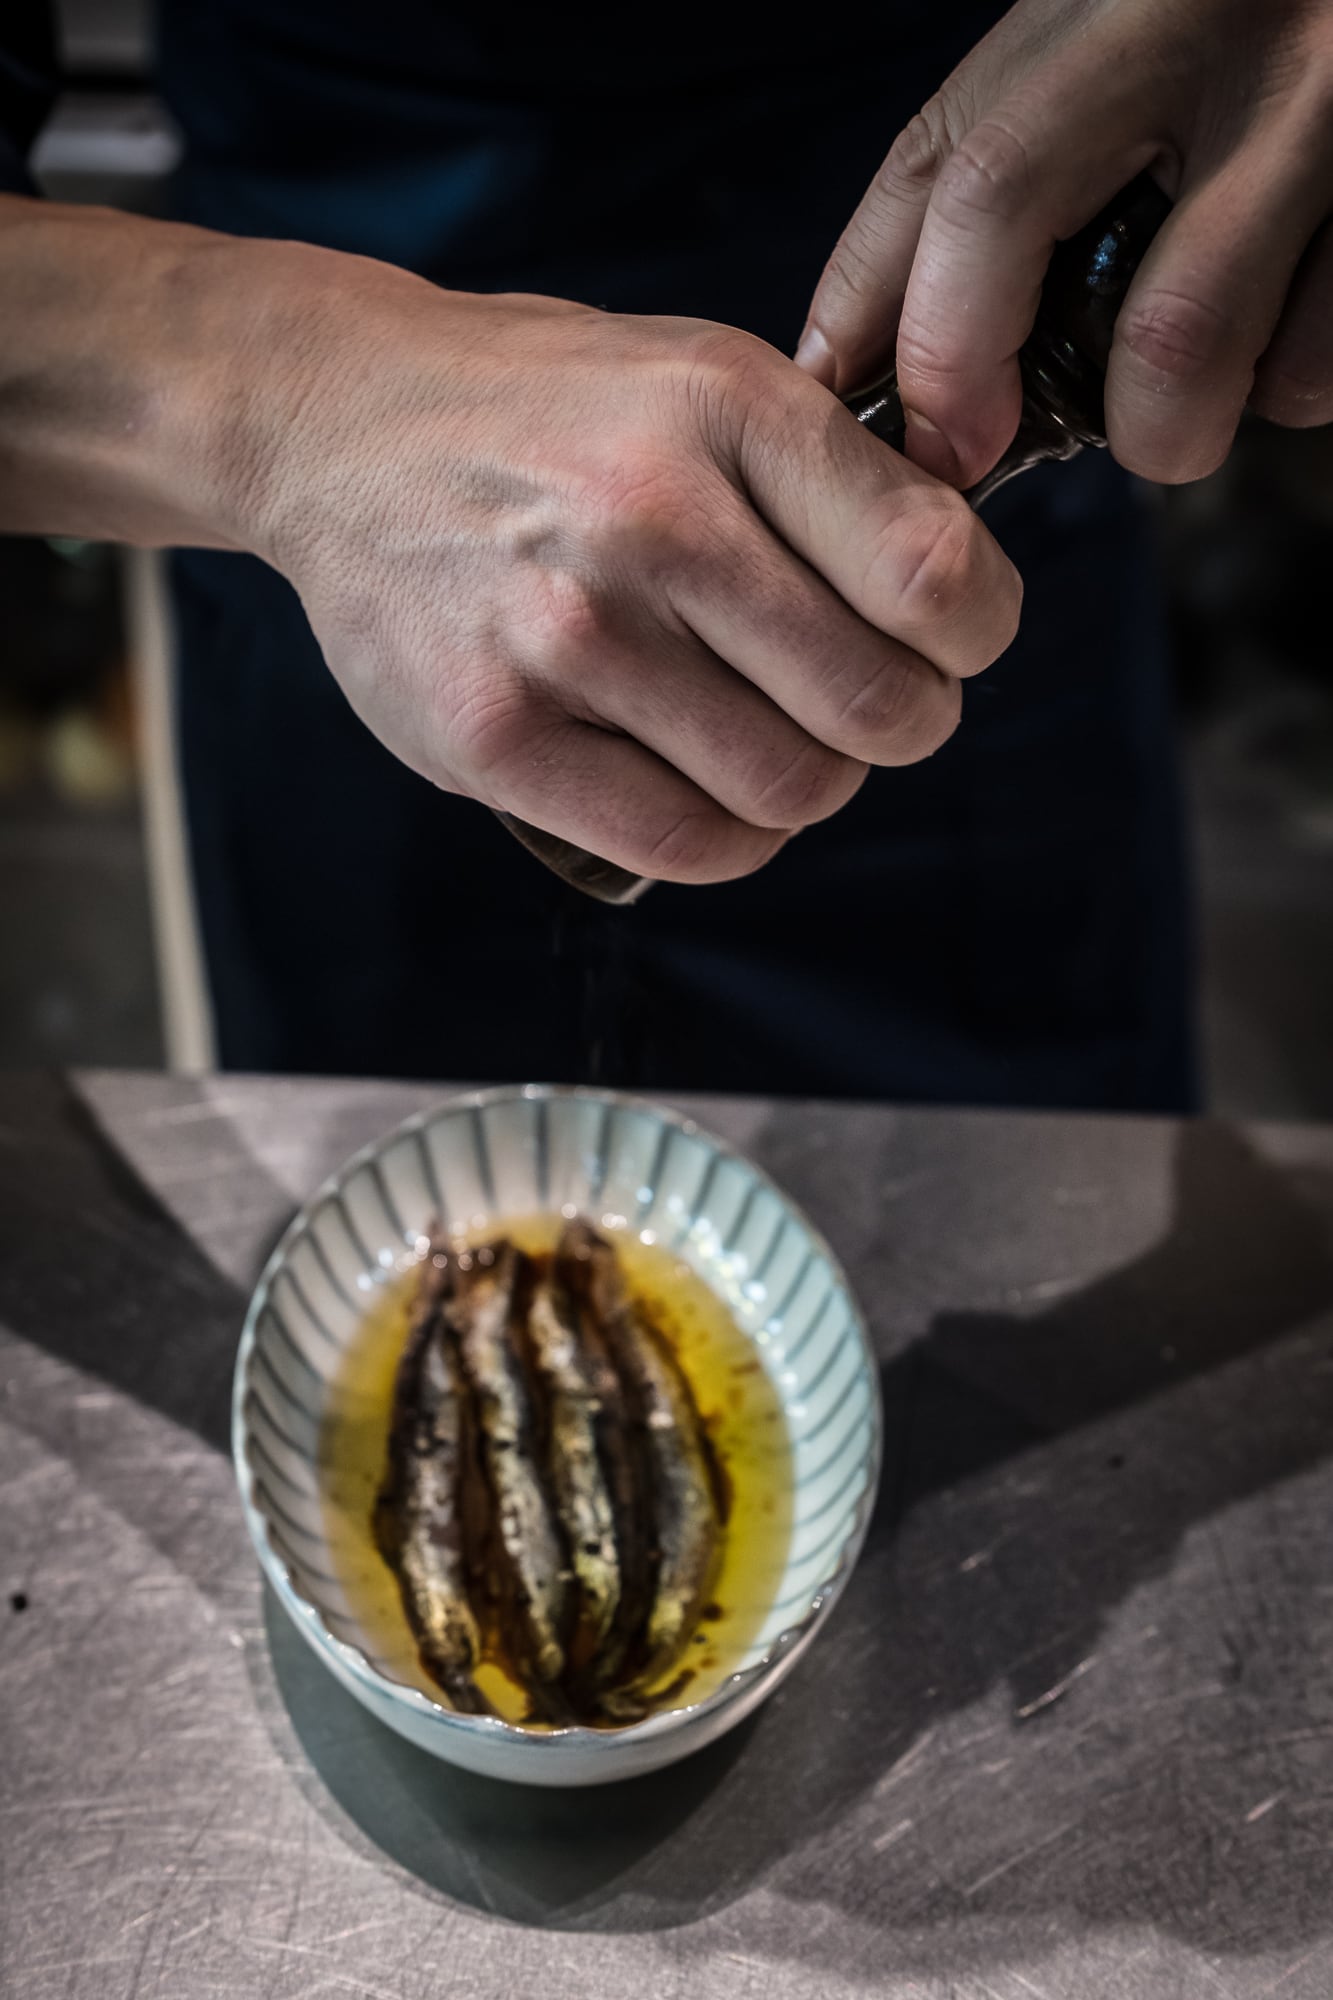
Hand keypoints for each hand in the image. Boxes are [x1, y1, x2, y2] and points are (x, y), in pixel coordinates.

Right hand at [237, 267, 1020, 881]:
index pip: (933, 573)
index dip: (974, 633)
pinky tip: (708, 792)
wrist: (339, 426)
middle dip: (900, 723)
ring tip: (768, 738)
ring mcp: (566, 637)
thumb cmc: (550, 414)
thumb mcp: (704, 376)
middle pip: (877, 709)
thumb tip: (960, 601)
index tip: (949, 640)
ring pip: (788, 790)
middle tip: (862, 705)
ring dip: (807, 783)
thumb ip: (832, 476)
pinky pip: (684, 845)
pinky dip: (728, 838)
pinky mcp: (494, 737)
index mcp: (728, 409)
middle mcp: (649, 521)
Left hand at [797, 0, 1332, 488]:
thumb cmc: (1260, 40)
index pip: (944, 157)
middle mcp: (1212, 24)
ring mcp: (1326, 104)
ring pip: (1179, 339)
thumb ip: (1019, 174)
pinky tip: (1293, 335)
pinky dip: (1286, 391)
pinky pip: (1315, 368)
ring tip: (1180, 400)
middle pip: (1009, 206)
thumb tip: (876, 352)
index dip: (882, 311)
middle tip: (987, 443)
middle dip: (971, 368)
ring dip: (1159, 422)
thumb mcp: (1129, 55)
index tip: (888, 420)